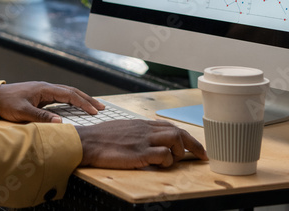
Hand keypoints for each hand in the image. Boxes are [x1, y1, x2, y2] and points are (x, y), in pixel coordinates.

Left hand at [0, 81, 104, 123]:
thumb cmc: (7, 104)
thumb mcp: (23, 112)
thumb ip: (41, 117)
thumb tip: (61, 123)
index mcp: (44, 89)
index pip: (69, 95)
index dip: (83, 103)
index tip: (95, 112)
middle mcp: (46, 88)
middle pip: (72, 91)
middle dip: (87, 99)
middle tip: (102, 108)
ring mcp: (44, 91)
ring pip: (67, 93)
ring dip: (81, 99)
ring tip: (93, 106)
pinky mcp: (41, 96)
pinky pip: (61, 97)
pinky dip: (72, 100)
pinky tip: (76, 106)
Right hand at [76, 119, 206, 168]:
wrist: (86, 142)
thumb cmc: (101, 138)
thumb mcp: (123, 129)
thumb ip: (138, 132)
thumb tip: (150, 139)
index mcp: (142, 124)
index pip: (171, 126)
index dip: (187, 137)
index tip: (196, 148)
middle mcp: (145, 129)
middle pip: (178, 131)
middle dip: (194, 145)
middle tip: (202, 156)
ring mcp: (143, 140)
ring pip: (175, 139)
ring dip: (179, 152)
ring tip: (172, 161)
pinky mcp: (139, 153)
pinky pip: (164, 155)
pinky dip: (167, 162)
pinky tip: (159, 165)